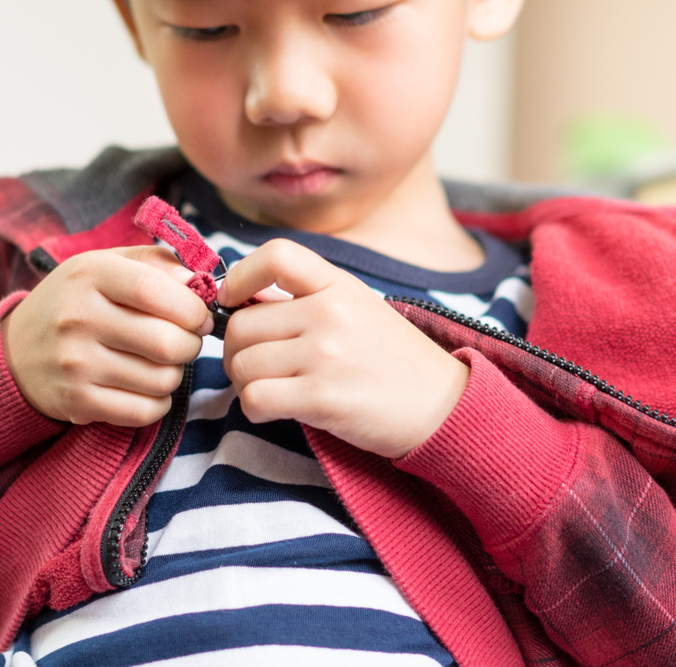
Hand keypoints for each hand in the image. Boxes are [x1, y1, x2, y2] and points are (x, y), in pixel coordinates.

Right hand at [1, 246, 212, 426]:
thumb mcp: (107, 266)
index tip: (200, 315)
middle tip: (185, 341)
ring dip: (175, 373)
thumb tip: (203, 281)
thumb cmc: (79, 301)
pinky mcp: (77, 401)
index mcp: (90, 275)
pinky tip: (147, 387)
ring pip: (162, 379)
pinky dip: (159, 402)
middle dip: (191, 344)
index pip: (154, 290)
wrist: (16, 351)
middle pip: (167, 342)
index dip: (191, 307)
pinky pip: (145, 411)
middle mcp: (78, 318)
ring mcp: (76, 363)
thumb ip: (157, 263)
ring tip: (161, 362)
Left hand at [220, 239, 469, 458]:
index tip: (233, 300)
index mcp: (339, 285)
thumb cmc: (393, 360)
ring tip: (273, 390)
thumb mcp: (357, 310)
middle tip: (259, 367)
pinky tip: (276, 410)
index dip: (239, 276)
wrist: (442, 406)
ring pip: (242, 364)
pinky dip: (255, 408)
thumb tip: (240, 301)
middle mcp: (330, 313)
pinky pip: (255, 399)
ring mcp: (326, 355)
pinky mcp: (322, 398)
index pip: (275, 255)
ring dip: (246, 383)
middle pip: (242, 324)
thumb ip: (306, 300)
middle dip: (238, 350)